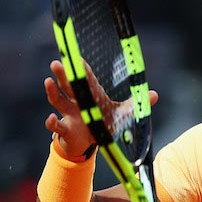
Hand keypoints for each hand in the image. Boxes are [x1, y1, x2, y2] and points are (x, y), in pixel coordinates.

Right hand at [43, 59, 158, 157]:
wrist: (93, 143)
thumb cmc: (106, 123)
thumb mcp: (122, 114)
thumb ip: (135, 105)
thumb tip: (154, 94)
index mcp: (92, 96)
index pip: (86, 80)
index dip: (82, 70)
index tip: (76, 58)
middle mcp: (78, 103)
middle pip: (69, 86)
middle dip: (63, 75)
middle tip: (57, 62)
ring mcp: (70, 115)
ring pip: (58, 101)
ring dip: (52, 92)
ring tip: (48, 81)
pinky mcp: (67, 130)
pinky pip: (57, 126)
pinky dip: (52, 123)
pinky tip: (50, 119)